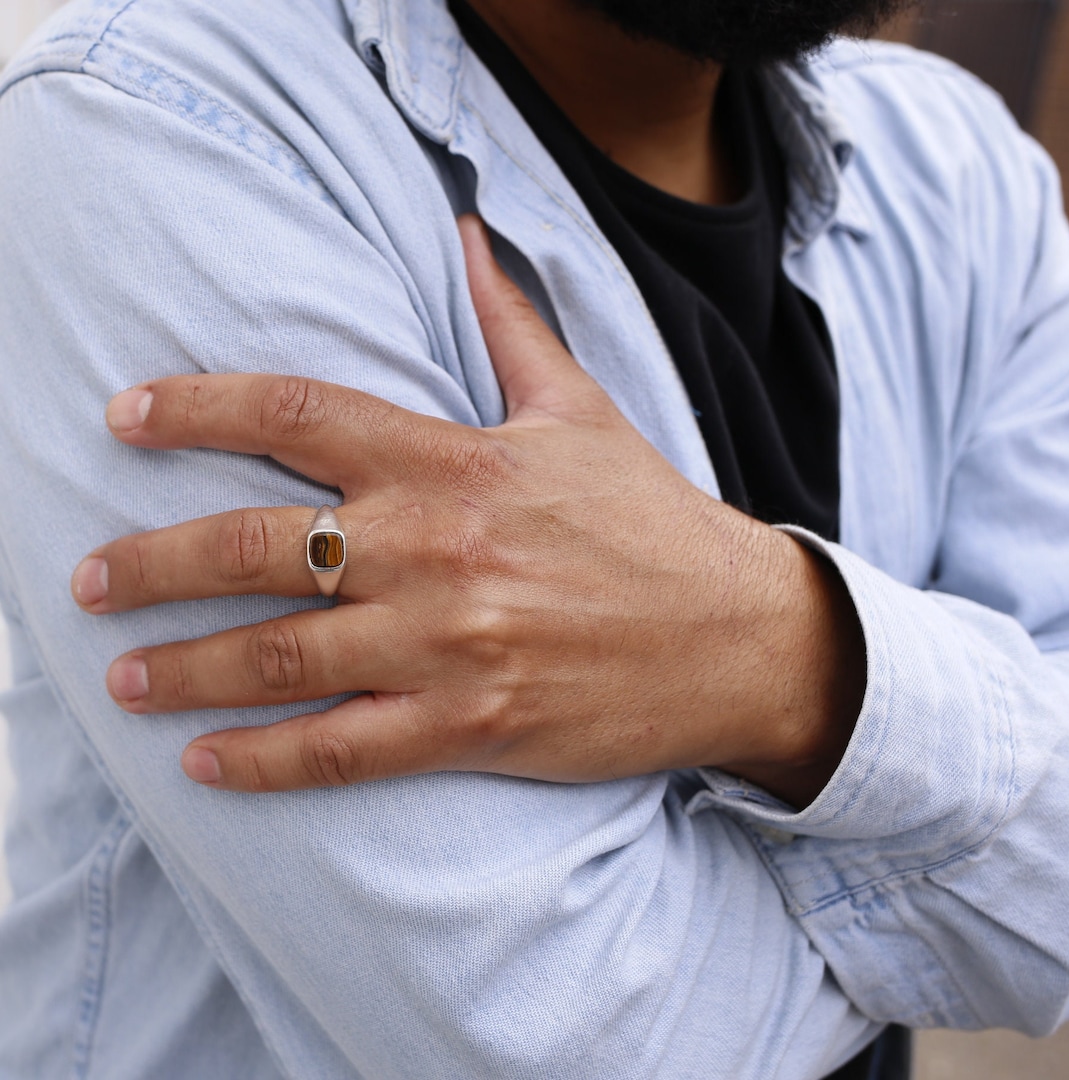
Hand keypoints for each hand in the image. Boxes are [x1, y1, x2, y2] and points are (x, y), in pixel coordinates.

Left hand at [72, 216, 863, 805]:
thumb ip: (509, 323)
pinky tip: (206, 760)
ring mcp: (451, 644)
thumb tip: (468, 235)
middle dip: (156, 562)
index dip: (198, 408)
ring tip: (124, 674)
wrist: (735, 635)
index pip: (297, 416)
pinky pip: (341, 748)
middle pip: (259, 546)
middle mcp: (438, 547)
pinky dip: (264, 758)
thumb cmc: (651, 521)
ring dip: (185, 666)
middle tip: (91, 579)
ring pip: (282, 655)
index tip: (127, 417)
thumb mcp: (581, 409)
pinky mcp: (473, 727)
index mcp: (457, 462)